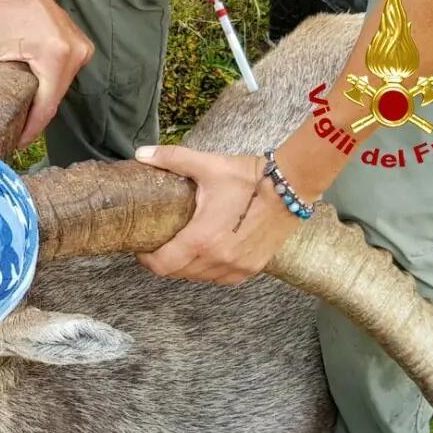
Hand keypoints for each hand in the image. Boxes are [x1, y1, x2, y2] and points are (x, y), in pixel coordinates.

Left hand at [0, 0, 92, 147]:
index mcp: (55, 57)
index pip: (45, 109)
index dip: (30, 131)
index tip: (16, 144)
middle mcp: (75, 54)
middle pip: (54, 102)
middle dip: (33, 119)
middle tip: (14, 134)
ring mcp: (81, 50)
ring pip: (59, 91)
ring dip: (41, 103)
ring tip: (20, 118)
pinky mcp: (80, 48)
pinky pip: (63, 78)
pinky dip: (47, 87)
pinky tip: (31, 96)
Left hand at [133, 145, 300, 284]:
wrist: (290, 186)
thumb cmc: (248, 177)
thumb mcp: (207, 165)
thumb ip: (171, 159)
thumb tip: (142, 153)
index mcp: (202, 239)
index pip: (162, 265)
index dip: (147, 259)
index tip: (143, 249)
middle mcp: (219, 259)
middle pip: (178, 273)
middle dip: (165, 261)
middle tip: (162, 244)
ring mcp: (237, 267)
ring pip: (199, 278)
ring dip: (187, 267)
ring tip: (183, 247)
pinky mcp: (251, 268)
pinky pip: (220, 278)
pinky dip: (209, 270)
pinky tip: (207, 254)